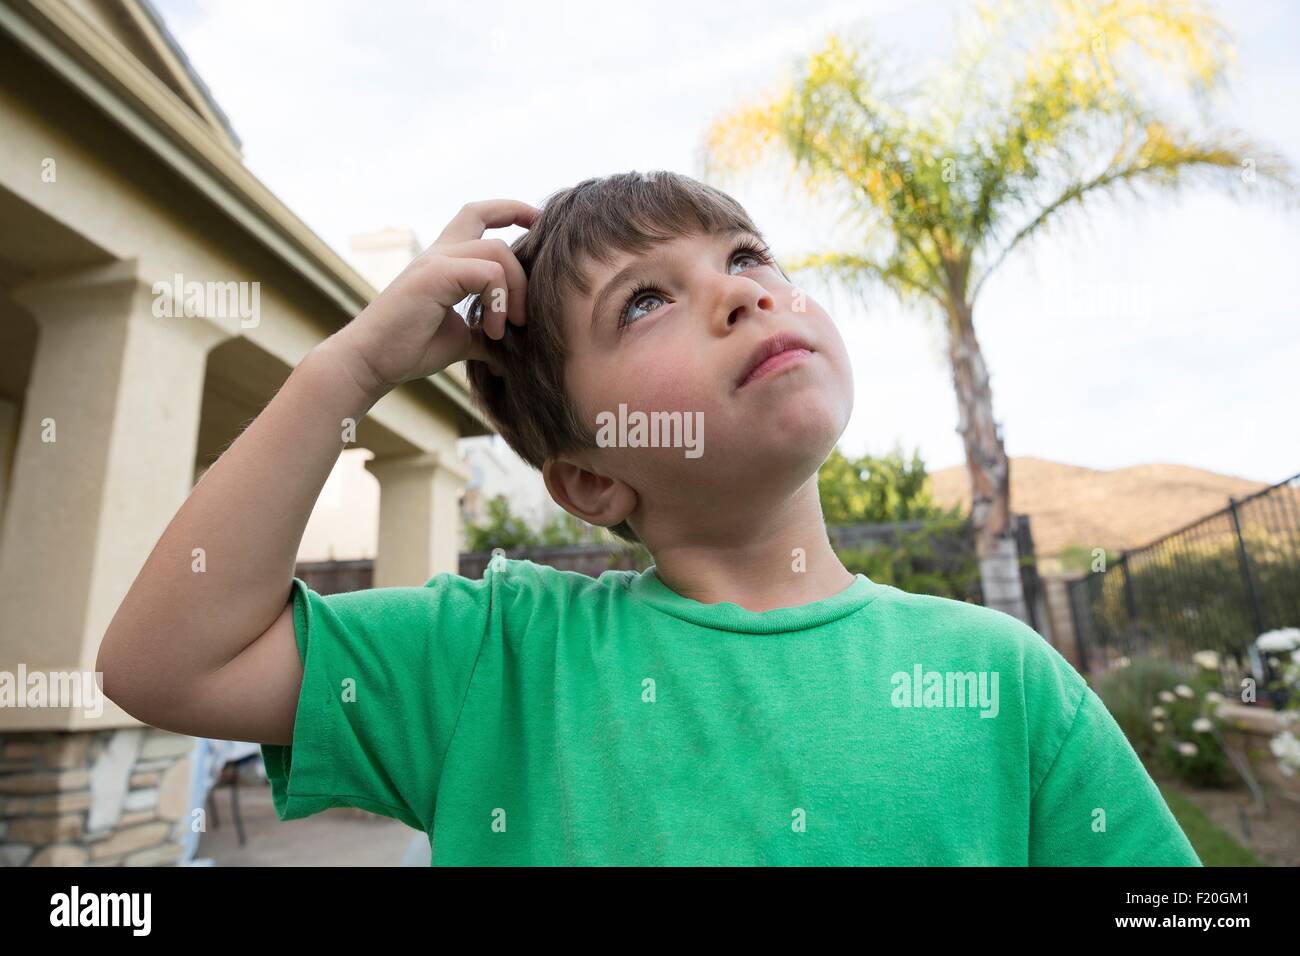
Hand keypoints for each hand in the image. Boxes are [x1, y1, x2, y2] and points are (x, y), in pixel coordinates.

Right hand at [327, 198, 537, 401]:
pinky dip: (500, 302)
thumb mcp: (462, 338)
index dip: (511, 210)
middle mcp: (439, 253)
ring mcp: (435, 260)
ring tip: (511, 327)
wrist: (371, 363)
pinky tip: (494, 331)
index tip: (539, 225)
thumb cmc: (409, 350)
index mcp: (444, 261)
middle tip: (530, 306)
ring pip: (497, 251)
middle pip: (490, 223)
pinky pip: (488, 273)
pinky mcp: (434, 275)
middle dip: (522, 253)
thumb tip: (515, 348)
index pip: (478, 215)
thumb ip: (487, 331)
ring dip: (516, 290)